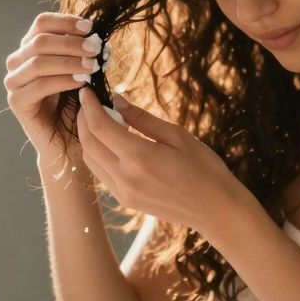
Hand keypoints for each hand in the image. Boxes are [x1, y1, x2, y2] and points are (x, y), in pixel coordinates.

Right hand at [4, 13, 102, 157]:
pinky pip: (39, 85)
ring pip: (38, 61)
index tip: (90, 27)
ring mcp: (14, 81)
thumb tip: (96, 34)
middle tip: (96, 49)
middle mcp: (17, 61)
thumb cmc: (75, 102)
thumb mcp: (79, 69)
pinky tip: (81, 83)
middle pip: (40, 41)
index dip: (65, 21)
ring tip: (92, 66)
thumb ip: (81, 50)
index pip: (42, 23)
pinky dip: (63, 81)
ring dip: (69, 61)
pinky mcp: (16, 101)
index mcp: (30, 47)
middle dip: (71, 43)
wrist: (66, 140)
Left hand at [74, 86, 253, 235]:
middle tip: (89, 101)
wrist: (216, 210)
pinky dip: (97, 154)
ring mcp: (122, 192)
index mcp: (139, 157)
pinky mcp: (125, 200)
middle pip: (88, 143)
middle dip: (83, 119)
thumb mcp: (177, 135)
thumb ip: (142, 119)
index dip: (89, 106)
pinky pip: (101, 173)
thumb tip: (116, 100)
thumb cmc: (204, 168)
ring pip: (90, 160)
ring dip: (87, 137)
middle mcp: (125, 177)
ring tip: (98, 118)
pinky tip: (111, 142)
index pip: (99, 126)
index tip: (86, 90)